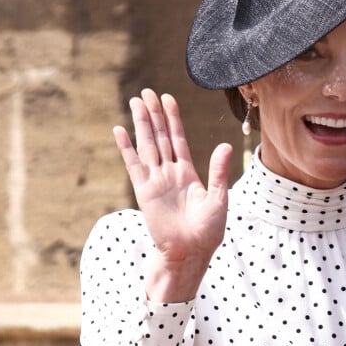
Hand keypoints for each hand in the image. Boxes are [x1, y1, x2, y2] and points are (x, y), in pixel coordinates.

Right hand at [113, 89, 231, 300]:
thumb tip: (226, 145)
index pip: (178, 138)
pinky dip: (126, 148)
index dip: (173, 118)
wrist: (190, 253)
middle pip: (160, 136)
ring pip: (147, 144)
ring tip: (135, 102)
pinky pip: (133, 165)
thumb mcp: (218, 197)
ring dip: (141, 123)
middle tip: (147, 92)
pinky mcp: (144, 191)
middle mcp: (169, 172)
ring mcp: (155, 180)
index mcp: (187, 172)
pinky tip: (120, 131)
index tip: (168, 98)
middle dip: (154, 114)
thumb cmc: (207, 231)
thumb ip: (218, 171)